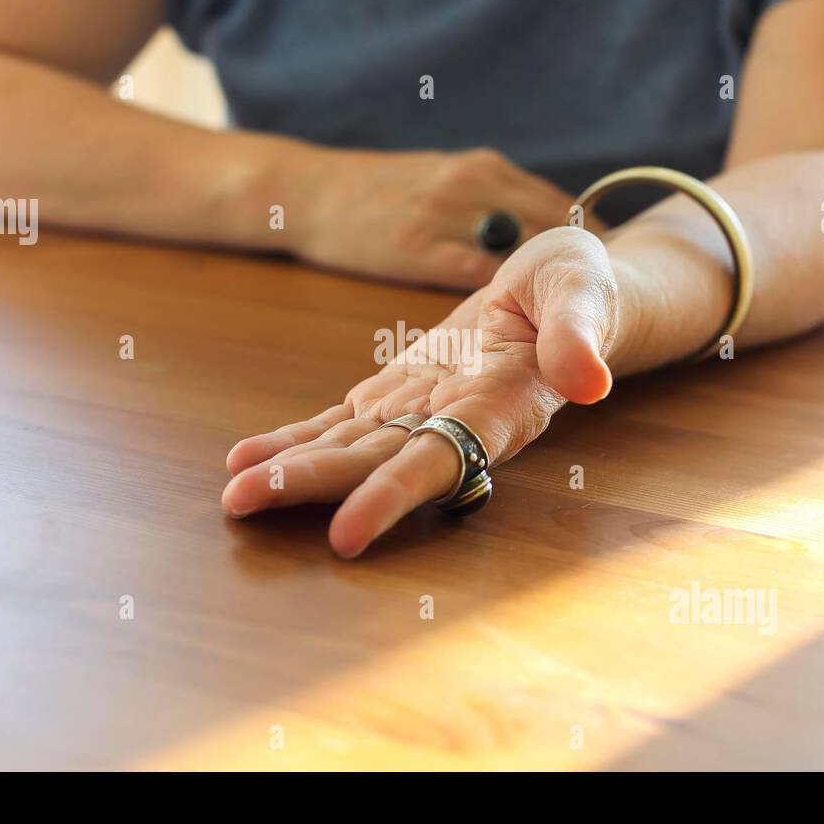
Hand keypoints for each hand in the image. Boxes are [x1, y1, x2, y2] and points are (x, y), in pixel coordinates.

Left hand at [222, 226, 620, 555]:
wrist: (561, 296)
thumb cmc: (580, 290)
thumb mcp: (584, 292)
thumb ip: (578, 333)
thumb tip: (589, 379)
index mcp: (501, 407)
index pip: (443, 459)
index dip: (393, 495)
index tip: (347, 533)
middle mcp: (454, 425)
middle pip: (375, 463)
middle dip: (311, 485)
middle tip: (245, 504)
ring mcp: (419, 413)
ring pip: (349, 450)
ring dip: (292, 473)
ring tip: (235, 493)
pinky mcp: (395, 395)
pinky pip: (339, 425)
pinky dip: (295, 441)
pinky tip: (249, 459)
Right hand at [291, 147, 606, 290]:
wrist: (309, 190)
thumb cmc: (378, 195)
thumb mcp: (441, 181)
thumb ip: (490, 205)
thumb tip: (539, 238)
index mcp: (482, 168)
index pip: (557, 204)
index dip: (593, 239)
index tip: (616, 271)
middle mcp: (472, 183)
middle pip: (552, 225)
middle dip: (580, 265)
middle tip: (605, 301)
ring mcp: (446, 213)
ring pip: (520, 250)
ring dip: (547, 284)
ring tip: (573, 317)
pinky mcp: (419, 246)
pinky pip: (476, 273)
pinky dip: (502, 298)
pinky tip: (515, 321)